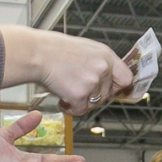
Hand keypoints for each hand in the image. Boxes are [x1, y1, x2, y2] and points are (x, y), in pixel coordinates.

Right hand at [6, 27, 133, 115]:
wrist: (35, 53)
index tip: (109, 92)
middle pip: (107, 95)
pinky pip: (79, 111)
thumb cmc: (53, 50)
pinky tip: (61, 98)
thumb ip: (99, 63)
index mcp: (106, 55)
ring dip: (80, 102)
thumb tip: (107, 80)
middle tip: (77, 89)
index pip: (126, 78)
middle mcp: (103, 68)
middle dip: (92, 96)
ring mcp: (92, 82)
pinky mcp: (80, 94)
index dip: (117, 88)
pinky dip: (69, 108)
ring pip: (93, 104)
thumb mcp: (85, 50)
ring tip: (66, 90)